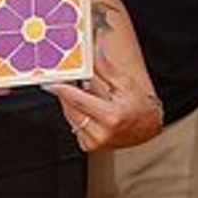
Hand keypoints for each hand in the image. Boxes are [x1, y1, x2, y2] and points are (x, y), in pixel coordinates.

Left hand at [46, 50, 164, 151]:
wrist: (147, 127)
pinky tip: (87, 108)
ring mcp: (94, 142)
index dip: (62, 89)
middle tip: (65, 79)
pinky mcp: (88, 146)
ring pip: (70, 116)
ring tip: (84, 93)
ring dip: (71, 102)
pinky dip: (77, 114)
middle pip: (70, 108)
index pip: (78, 100)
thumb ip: (105, 68)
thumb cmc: (138, 105)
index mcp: (112, 117)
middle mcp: (102, 133)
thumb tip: (93, 51)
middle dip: (65, 92)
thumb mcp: (125, 83)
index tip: (50, 81)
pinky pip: (74, 125)